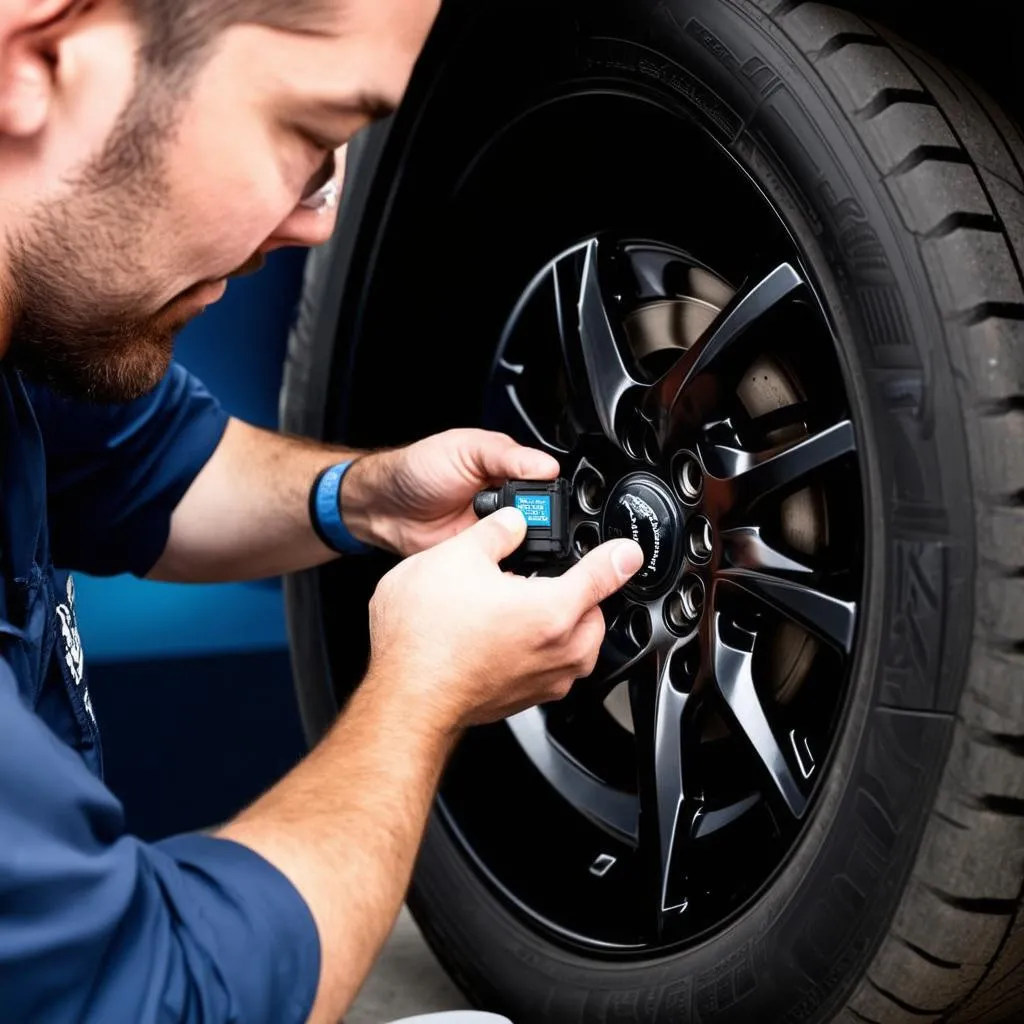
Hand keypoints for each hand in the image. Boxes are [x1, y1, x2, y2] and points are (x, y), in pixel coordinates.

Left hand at [343, 429, 558, 555]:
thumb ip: (506, 456)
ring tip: (508, 541)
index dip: (549, 497)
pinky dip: (502, 566)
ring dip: (519, 546)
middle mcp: (505, 504)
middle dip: (536, 526)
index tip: (544, 505)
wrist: (384, 506)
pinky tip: (498, 561)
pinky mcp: (479, 558)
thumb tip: (546, 465)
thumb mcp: (465, 449)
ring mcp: (492, 533)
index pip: (544, 487)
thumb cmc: (418, 468)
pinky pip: (501, 566)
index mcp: (507, 473)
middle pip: (540, 521)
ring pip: (524, 546)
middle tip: (520, 524)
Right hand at [363, 508, 644, 731]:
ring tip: (524, 606)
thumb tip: (511, 523)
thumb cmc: (426, 637)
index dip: (619, 556)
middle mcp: (558, 651)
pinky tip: (503, 636)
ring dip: (560, 624)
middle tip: (547, 576)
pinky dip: (538, 650)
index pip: (604, 575)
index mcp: (553, 610)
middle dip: (579, 593)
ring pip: (574, 646)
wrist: (403, 697)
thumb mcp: (454, 556)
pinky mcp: (523, 700)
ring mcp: (543, 681)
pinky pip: (548, 669)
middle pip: (593, 614)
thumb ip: (495, 532)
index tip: (628, 551)